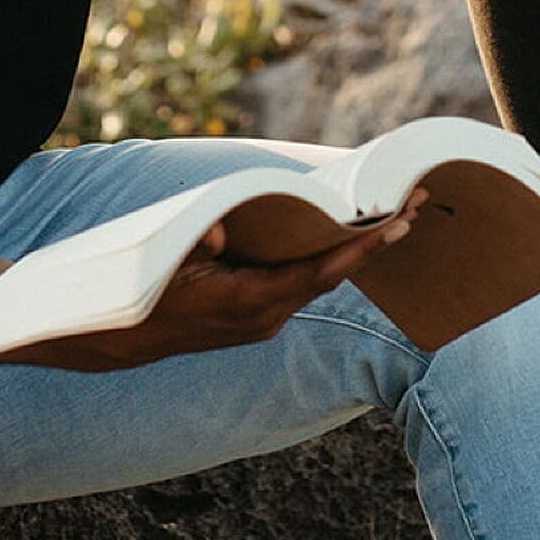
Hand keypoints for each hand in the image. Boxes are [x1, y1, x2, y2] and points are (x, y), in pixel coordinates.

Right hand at [0, 194, 424, 371]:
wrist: (119, 337)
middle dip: (376, 239)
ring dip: (357, 247)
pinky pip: (302, 282)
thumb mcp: (168, 260)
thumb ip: (201, 243)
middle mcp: (264, 316)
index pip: (318, 271)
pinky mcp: (256, 315)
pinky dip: (329, 258)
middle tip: (420, 202)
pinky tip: (348, 234)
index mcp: (248, 302)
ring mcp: (262, 319)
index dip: (360, 247)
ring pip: (320, 277)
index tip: (399, 224)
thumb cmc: (144, 288)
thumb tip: (227, 227)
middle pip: (332, 273)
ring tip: (399, 211)